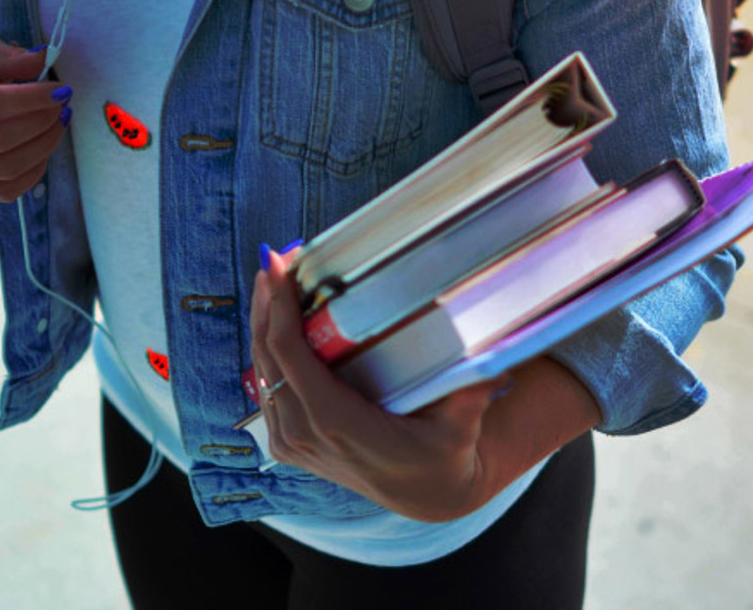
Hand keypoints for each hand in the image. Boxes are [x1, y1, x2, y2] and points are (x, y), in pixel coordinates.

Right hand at [0, 38, 71, 201]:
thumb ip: (11, 57)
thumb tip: (44, 59)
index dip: (30, 99)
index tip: (62, 90)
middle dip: (42, 123)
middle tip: (63, 107)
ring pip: (5, 169)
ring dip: (43, 147)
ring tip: (58, 123)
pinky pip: (5, 190)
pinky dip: (34, 171)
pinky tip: (43, 147)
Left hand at [250, 248, 507, 522]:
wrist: (426, 495)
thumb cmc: (442, 454)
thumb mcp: (460, 428)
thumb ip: (470, 397)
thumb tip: (492, 363)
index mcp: (335, 424)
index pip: (290, 356)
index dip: (279, 308)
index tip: (278, 265)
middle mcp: (303, 435)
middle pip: (267, 356)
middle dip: (267, 303)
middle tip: (274, 259)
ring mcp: (291, 442)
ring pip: (261, 371)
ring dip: (263, 323)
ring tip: (273, 279)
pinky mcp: (288, 443)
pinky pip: (267, 388)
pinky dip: (268, 350)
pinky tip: (275, 319)